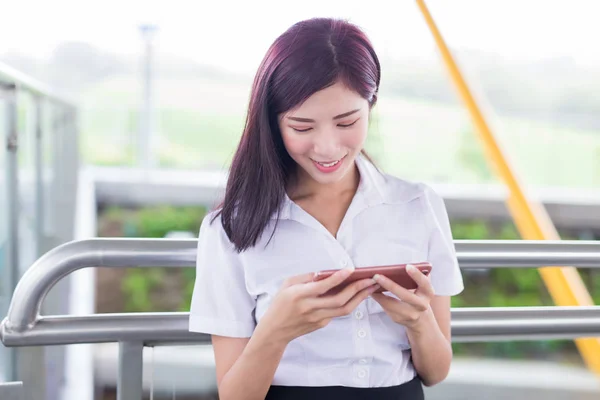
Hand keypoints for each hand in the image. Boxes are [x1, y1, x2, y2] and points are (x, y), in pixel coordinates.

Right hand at [258, 267, 379, 343]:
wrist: (275, 331)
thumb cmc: (280, 303)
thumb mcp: (287, 285)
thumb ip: (306, 278)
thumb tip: (326, 273)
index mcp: (299, 295)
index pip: (322, 287)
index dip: (338, 278)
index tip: (351, 270)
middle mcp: (310, 308)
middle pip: (339, 301)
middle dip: (357, 289)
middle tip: (370, 279)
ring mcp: (317, 318)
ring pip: (343, 310)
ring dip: (359, 298)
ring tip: (370, 287)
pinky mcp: (321, 324)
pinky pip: (338, 313)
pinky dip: (349, 303)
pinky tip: (357, 295)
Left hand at [371, 264, 434, 330]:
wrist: (420, 320)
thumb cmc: (418, 297)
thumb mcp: (422, 288)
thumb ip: (419, 277)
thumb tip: (408, 265)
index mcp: (428, 293)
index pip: (424, 283)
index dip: (416, 275)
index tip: (407, 266)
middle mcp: (421, 305)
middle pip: (405, 295)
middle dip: (390, 285)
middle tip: (377, 276)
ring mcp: (410, 314)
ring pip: (391, 304)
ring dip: (378, 293)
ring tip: (370, 282)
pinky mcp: (398, 319)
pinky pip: (385, 307)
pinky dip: (378, 298)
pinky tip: (371, 291)